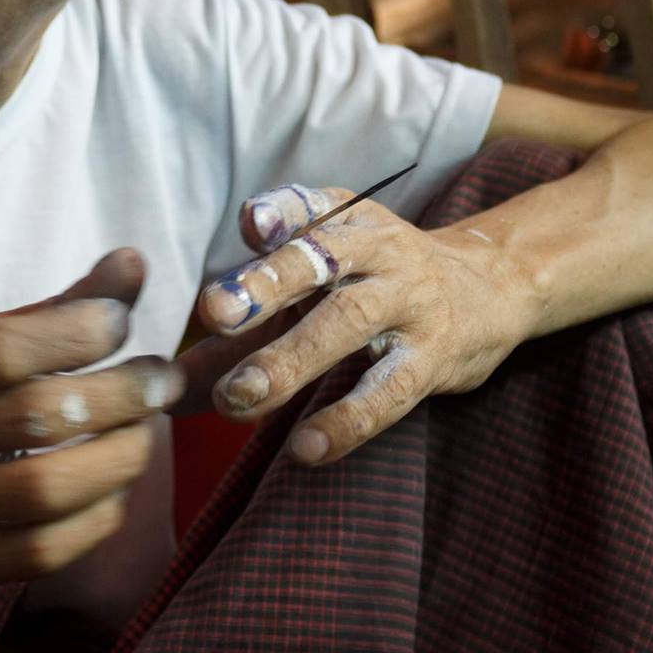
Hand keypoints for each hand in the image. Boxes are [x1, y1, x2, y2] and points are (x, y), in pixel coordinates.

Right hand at [0, 248, 185, 596]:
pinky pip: (39, 550)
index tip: (123, 325)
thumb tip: (133, 263)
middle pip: (29, 417)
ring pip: (40, 491)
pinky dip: (96, 518)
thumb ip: (46, 312)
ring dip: (118, 459)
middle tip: (162, 381)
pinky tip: (115, 490)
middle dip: (119, 396)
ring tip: (146, 434)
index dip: (76, 332)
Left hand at [176, 185, 542, 465]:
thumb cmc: (372, 286)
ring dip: (291, 359)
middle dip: (265, 284)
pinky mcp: (434, 356)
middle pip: (319, 259)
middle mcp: (373, 250)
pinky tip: (306, 447)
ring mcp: (406, 301)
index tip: (250, 224)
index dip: (277, 211)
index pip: (306, 205)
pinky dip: (349, 417)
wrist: (490, 288)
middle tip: (214, 312)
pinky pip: (390, 387)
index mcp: (340, 221)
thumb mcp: (315, 286)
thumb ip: (242, 329)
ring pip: (349, 321)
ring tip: (238, 397)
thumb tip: (162, 387)